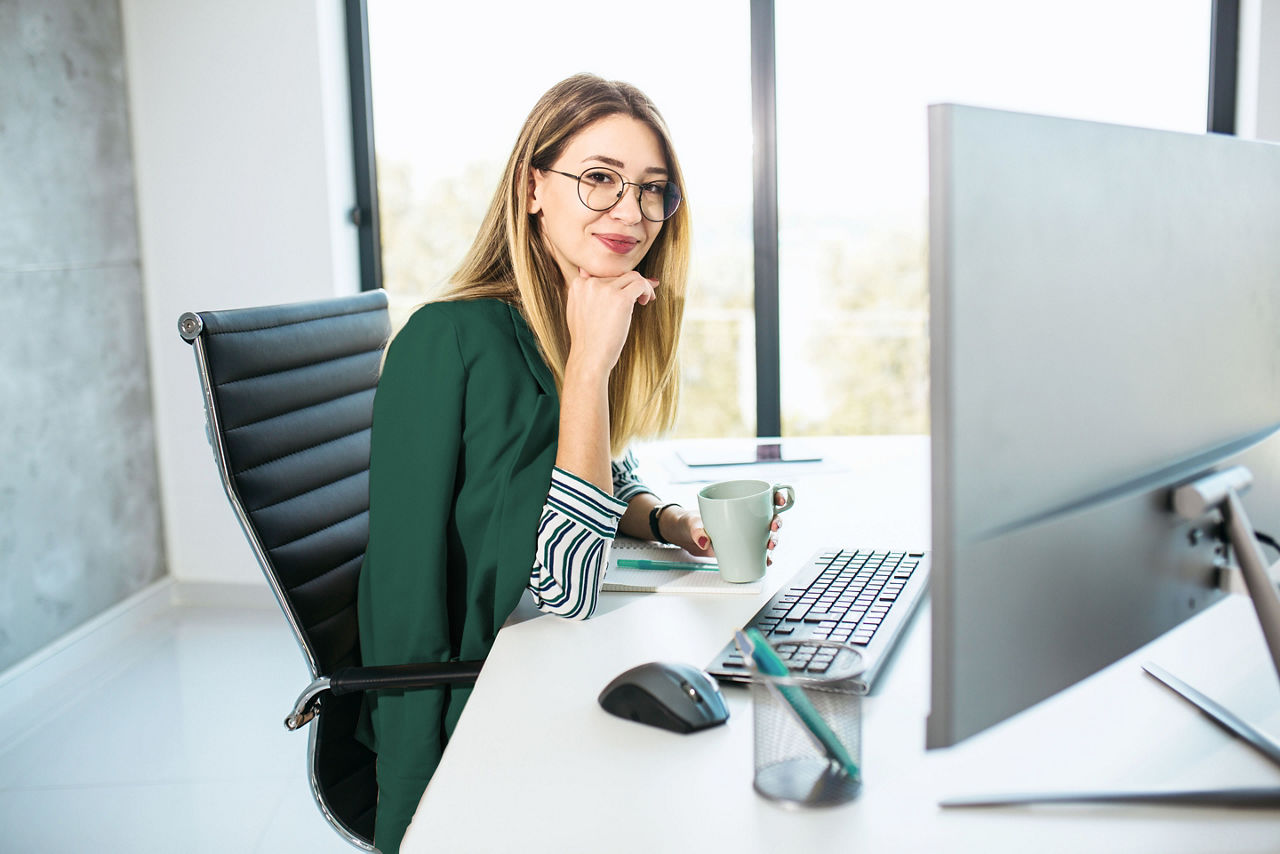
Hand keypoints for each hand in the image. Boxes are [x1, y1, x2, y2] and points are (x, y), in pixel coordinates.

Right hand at [563, 267, 657, 379]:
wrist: (589, 358)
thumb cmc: (587, 340)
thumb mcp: (577, 311)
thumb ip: (584, 293)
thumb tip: (597, 277)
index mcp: (579, 285)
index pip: (605, 275)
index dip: (618, 283)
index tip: (627, 290)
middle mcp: (590, 283)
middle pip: (619, 276)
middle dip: (631, 286)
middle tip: (641, 297)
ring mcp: (606, 290)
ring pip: (633, 276)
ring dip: (642, 286)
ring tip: (645, 299)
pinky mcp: (621, 299)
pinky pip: (640, 284)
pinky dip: (647, 290)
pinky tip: (646, 301)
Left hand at [660, 505, 784, 565]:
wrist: (685, 536)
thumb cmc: (690, 522)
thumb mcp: (691, 523)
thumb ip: (696, 530)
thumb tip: (703, 541)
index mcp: (738, 503)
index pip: (764, 497)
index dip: (777, 496)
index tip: (779, 499)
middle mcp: (747, 518)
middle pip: (771, 517)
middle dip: (777, 522)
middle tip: (772, 527)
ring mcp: (746, 533)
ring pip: (768, 535)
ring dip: (774, 540)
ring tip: (770, 546)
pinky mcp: (742, 548)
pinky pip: (759, 552)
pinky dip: (765, 556)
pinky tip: (768, 560)